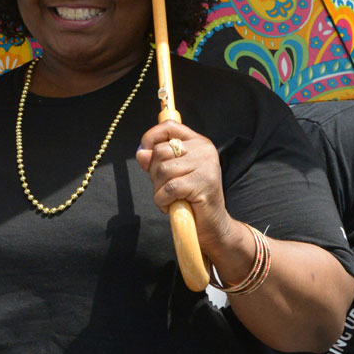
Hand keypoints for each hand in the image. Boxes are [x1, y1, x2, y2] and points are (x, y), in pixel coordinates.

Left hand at [135, 122, 231, 255]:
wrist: (212, 226)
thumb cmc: (191, 199)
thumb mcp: (171, 176)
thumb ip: (156, 162)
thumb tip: (141, 152)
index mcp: (198, 142)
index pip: (169, 126)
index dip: (151, 137)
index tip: (144, 153)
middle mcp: (204, 150)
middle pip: (160, 151)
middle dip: (154, 174)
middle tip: (165, 188)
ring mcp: (205, 165)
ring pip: (162, 170)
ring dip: (158, 190)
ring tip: (171, 199)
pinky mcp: (203, 183)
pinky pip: (168, 188)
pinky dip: (163, 201)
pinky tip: (172, 206)